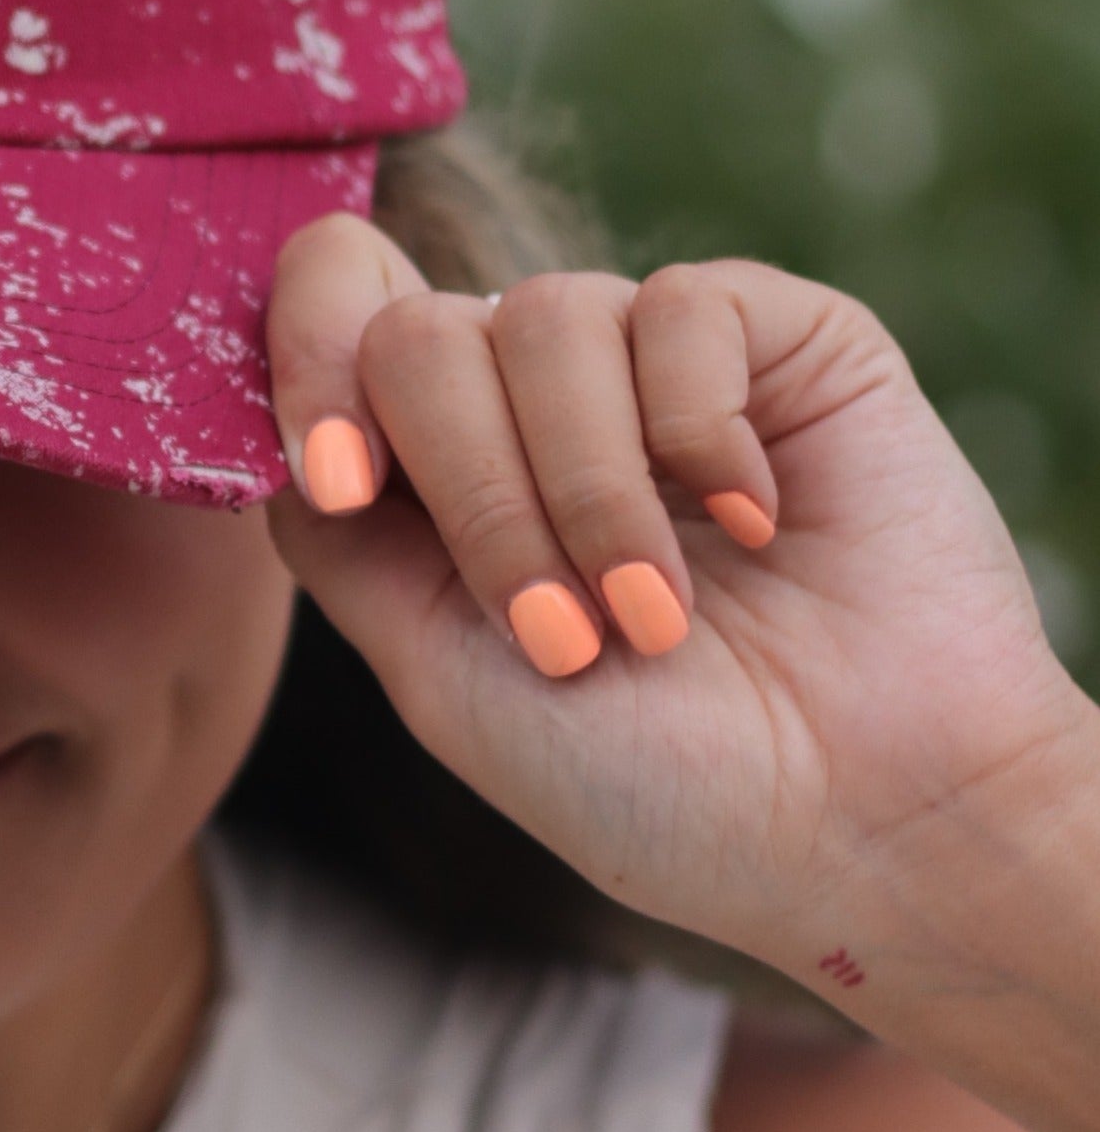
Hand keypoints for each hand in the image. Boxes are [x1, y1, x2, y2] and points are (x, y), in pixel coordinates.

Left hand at [263, 220, 1099, 1044]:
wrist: (860, 825)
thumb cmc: (654, 780)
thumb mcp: (440, 676)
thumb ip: (340, 538)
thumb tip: (272, 424)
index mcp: (437, 471)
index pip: (328, 321)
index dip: (305, 368)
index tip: (340, 481)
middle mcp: (532, 398)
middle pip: (417, 330)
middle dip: (473, 492)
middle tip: (561, 633)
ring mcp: (654, 359)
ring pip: (541, 318)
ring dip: (587, 493)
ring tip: (659, 618)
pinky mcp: (777, 336)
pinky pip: (679, 307)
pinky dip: (699, 436)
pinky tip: (757, 525)